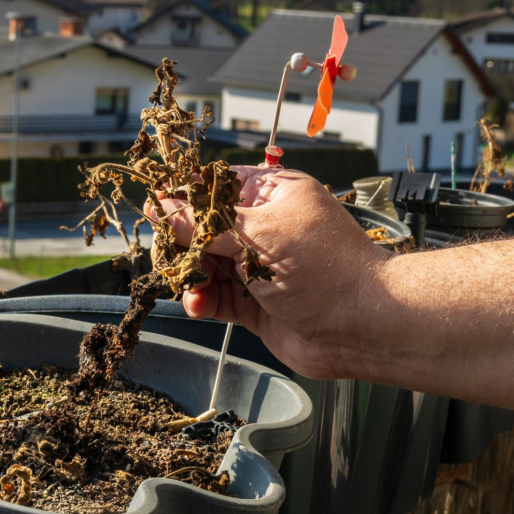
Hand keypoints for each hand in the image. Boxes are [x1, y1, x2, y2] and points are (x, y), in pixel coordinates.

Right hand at [146, 167, 391, 379]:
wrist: (361, 326)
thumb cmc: (323, 268)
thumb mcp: (259, 234)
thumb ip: (205, 223)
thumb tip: (163, 205)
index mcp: (270, 195)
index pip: (215, 187)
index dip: (183, 196)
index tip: (153, 205)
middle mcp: (262, 228)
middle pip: (202, 229)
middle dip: (182, 243)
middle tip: (170, 255)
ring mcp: (256, 267)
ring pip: (204, 265)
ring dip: (190, 276)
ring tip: (189, 285)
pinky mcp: (253, 303)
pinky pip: (215, 297)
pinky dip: (202, 301)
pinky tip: (199, 305)